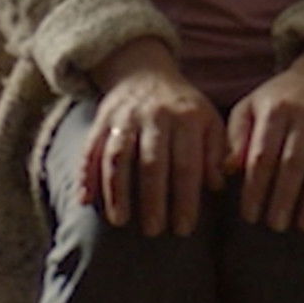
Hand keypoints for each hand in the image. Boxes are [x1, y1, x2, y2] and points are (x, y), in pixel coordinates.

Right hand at [81, 45, 227, 237]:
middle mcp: (155, 115)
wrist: (145, 72)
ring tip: (119, 221)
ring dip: (116, 190)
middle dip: (152, 199)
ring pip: (118, 155)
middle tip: (153, 231)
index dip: (185, 198)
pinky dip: (86, 174)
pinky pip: (90, 148)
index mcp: (186, 118)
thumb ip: (217, 152)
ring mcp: (125, 116)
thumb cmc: (183, 108)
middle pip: (152, 162)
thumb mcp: (209, 121)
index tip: (184, 228)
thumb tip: (217, 185)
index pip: (187, 163)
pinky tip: (85, 200)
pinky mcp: (102, 119)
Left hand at [223, 49, 303, 232]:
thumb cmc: (280, 98)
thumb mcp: (252, 106)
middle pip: (294, 162)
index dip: (256, 187)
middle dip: (284, 197)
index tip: (249, 216)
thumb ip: (237, 137)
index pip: (262, 155)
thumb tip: (228, 170)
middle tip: (275, 226)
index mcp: (275, 111)